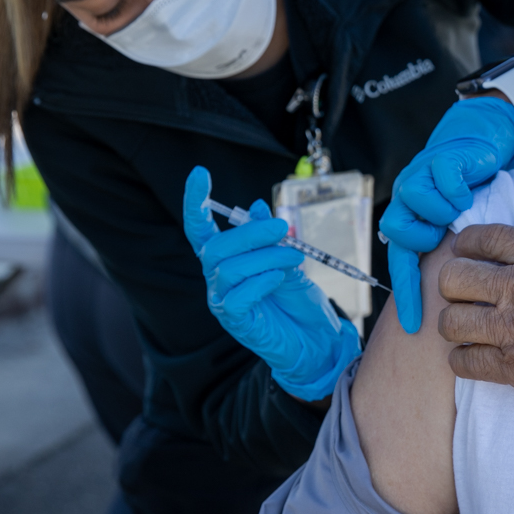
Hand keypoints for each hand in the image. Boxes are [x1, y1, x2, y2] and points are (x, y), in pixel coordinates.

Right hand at [183, 167, 359, 401]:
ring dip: (266, 257)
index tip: (199, 174)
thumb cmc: (300, 301)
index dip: (196, 203)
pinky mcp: (237, 323)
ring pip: (230, 269)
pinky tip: (279, 278)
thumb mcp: (289, 260)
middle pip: (216, 248)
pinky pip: (238, 297)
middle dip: (250, 233)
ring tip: (295, 257)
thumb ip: (270, 238)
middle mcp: (219, 280)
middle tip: (283, 228)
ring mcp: (224, 302)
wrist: (318, 339)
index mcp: (228, 261)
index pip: (200, 230)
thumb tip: (258, 207)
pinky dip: (260, 281)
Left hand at [380, 96, 513, 333]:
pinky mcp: (439, 158)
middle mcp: (410, 201)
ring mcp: (421, 177)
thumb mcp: (467, 228)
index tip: (415, 326)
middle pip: (396, 232)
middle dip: (420, 240)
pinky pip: (438, 179)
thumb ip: (463, 259)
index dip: (407, 295)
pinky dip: (453, 191)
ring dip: (437, 213)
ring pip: (412, 202)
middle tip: (444, 237)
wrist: (484, 139)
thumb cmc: (477, 188)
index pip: (403, 265)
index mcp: (414, 222)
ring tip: (457, 213)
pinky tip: (466, 195)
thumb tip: (472, 302)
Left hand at [436, 203, 513, 417]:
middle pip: (451, 278)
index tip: (470, 255)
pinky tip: (481, 359)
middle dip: (456, 286)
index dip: (467, 245)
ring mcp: (513, 329)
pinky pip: (464, 363)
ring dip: (458, 325)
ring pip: (450, 322)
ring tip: (474, 330)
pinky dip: (466, 362)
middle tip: (471, 296)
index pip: (479, 237)